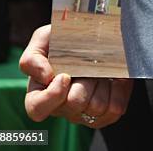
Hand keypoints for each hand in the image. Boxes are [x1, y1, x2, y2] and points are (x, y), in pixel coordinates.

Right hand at [19, 25, 133, 127]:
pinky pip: (115, 108)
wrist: (99, 39)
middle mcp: (61, 108)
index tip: (65, 76)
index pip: (37, 108)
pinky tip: (114, 79)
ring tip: (100, 70)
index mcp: (40, 93)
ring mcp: (84, 114)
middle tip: (88, 64)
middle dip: (85, 80)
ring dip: (103, 82)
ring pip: (96, 106)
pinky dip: (119, 89)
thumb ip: (33, 57)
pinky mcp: (106, 114)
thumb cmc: (66, 40)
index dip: (52, 95)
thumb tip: (46, 77)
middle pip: (74, 103)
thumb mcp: (44, 38)